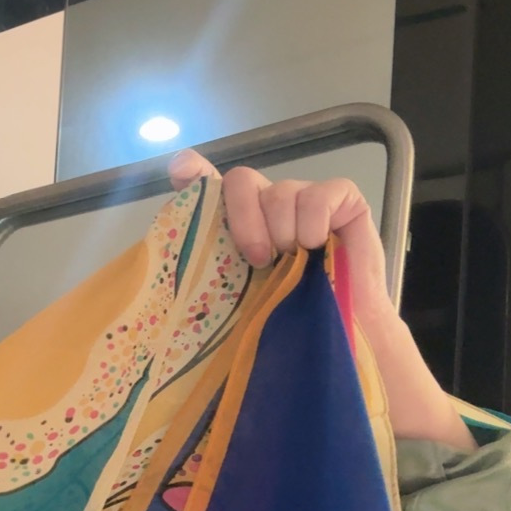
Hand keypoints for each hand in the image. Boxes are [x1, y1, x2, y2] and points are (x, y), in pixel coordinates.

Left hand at [168, 150, 474, 450]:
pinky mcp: (342, 200)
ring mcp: (305, 200)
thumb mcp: (238, 305)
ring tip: (293, 261)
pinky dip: (314, 221)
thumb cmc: (288, 325)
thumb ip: (209, 282)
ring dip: (283, 230)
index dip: (193, 173)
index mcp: (237, 228)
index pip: (208, 186)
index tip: (180, 171)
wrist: (344, 338)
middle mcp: (267, 208)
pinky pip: (320, 194)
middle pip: (242, 181)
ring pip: (281, 190)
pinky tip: (317, 248)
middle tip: (256, 259)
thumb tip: (166, 296)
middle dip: (244, 218)